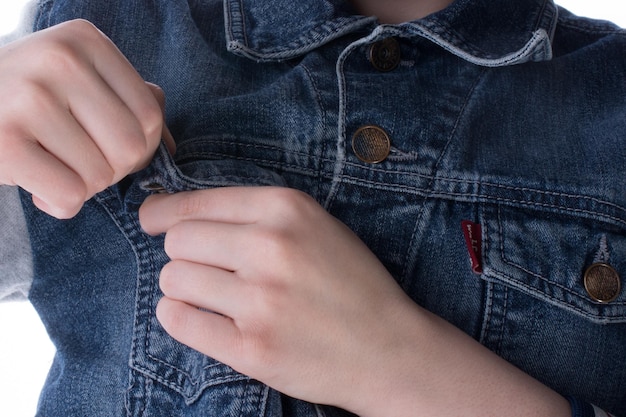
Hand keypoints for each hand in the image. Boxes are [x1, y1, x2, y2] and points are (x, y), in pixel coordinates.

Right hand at [0, 19, 173, 218]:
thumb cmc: (25, 99)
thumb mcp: (77, 80)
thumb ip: (127, 102)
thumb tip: (172, 147)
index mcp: (86, 40)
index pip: (150, 114)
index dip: (140, 147)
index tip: (108, 150)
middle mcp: (60, 59)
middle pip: (130, 146)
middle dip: (113, 170)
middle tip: (80, 165)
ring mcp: (30, 98)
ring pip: (101, 175)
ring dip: (84, 188)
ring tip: (53, 169)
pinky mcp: (4, 142)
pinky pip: (70, 195)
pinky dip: (60, 204)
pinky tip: (38, 187)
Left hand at [139, 187, 570, 416]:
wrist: (388, 347)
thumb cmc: (350, 283)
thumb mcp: (315, 226)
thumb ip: (253, 214)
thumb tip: (169, 213)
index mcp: (287, 209)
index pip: (197, 202)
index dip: (165, 212)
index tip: (153, 219)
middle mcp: (272, 248)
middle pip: (179, 240)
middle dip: (184, 254)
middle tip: (208, 268)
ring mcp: (262, 301)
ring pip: (173, 279)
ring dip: (183, 287)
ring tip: (213, 295)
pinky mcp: (252, 349)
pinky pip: (179, 321)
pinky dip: (181, 317)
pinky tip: (202, 317)